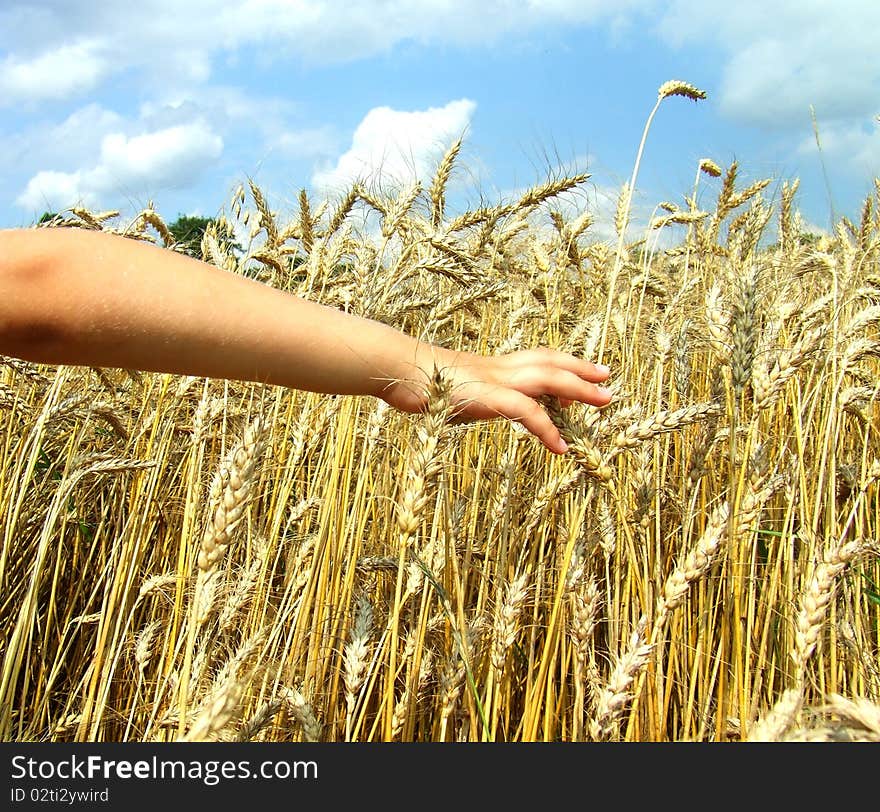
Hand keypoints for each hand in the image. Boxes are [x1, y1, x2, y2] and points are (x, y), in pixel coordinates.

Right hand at [380, 347, 611, 453]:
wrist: (394, 367)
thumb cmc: (413, 379)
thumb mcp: (450, 390)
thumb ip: (469, 397)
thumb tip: (474, 403)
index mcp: (491, 367)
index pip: (536, 358)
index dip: (563, 362)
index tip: (586, 370)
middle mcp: (497, 368)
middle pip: (549, 362)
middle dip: (581, 370)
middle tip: (608, 379)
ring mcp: (493, 380)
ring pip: (547, 378)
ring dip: (578, 389)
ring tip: (604, 402)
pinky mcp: (485, 397)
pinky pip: (525, 411)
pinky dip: (547, 428)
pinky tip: (561, 447)